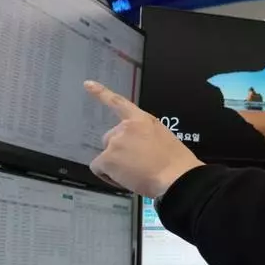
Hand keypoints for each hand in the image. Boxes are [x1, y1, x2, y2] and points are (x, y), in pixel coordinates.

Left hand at [84, 80, 202, 197]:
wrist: (176, 177)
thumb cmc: (176, 164)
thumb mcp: (164, 139)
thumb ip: (146, 136)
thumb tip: (136, 147)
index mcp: (143, 120)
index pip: (119, 103)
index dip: (101, 93)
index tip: (88, 84)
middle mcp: (126, 128)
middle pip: (109, 139)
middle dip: (118, 152)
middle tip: (136, 165)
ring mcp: (115, 142)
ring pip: (105, 156)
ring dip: (115, 165)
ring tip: (135, 174)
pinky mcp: (107, 158)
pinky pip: (99, 168)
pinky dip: (108, 176)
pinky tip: (125, 180)